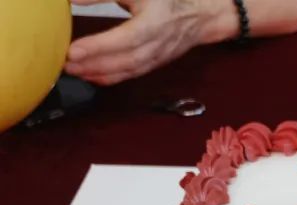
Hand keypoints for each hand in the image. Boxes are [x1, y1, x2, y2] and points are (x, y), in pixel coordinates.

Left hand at [65, 0, 237, 84]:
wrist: (202, 14)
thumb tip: (72, 0)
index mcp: (156, 22)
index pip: (126, 39)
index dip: (100, 47)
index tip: (73, 50)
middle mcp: (160, 43)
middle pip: (125, 60)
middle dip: (94, 64)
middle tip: (66, 64)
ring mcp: (160, 56)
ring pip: (129, 70)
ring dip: (100, 73)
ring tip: (74, 71)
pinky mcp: (157, 62)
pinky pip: (133, 74)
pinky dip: (112, 77)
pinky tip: (93, 76)